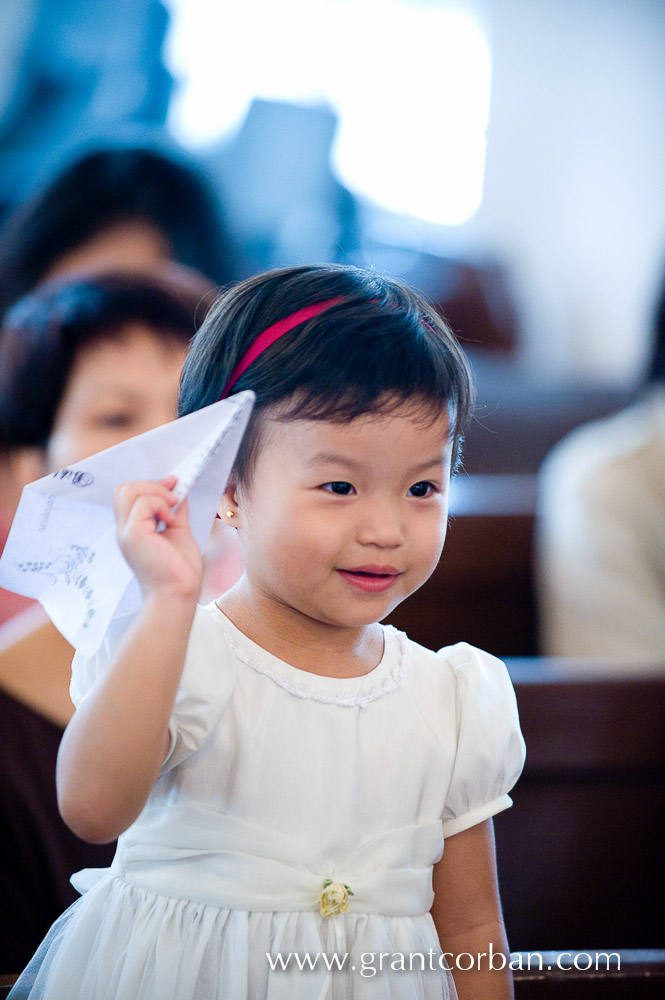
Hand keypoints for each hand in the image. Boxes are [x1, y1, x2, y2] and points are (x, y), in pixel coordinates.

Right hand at [114, 476, 202, 602]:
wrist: (178, 595)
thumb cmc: (179, 573)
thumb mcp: (179, 533)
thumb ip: (176, 514)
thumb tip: (180, 494)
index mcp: (134, 530)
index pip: (128, 496)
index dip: (150, 485)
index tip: (174, 483)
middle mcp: (125, 530)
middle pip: (124, 489)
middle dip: (151, 485)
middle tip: (173, 496)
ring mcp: (127, 532)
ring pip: (128, 491)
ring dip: (156, 492)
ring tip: (172, 507)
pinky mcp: (134, 535)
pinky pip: (143, 503)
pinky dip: (161, 504)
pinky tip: (171, 521)